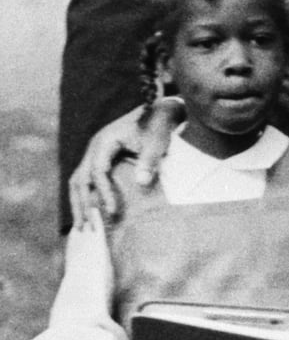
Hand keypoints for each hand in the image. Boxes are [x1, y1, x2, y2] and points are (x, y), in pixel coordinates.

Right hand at [68, 98, 182, 227]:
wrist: (159, 111)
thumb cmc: (159, 126)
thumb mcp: (157, 141)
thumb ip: (149, 160)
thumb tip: (142, 182)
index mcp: (104, 142)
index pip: (98, 172)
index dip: (104, 192)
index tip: (113, 211)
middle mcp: (94, 147)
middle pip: (79, 180)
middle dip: (81, 205)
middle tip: (87, 228)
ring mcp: (94, 153)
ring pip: (78, 181)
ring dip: (79, 204)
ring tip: (83, 227)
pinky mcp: (99, 158)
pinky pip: (87, 180)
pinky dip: (85, 196)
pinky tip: (89, 212)